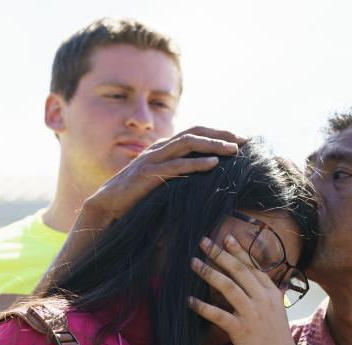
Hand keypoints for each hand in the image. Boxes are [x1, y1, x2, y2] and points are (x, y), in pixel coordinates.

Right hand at [81, 126, 246, 228]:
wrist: (109, 204)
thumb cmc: (137, 195)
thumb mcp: (162, 180)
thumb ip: (178, 172)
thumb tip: (205, 174)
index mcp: (164, 148)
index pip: (194, 133)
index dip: (217, 133)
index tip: (239, 140)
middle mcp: (159, 148)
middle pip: (194, 134)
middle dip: (220, 135)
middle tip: (243, 142)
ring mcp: (153, 160)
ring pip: (187, 145)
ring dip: (212, 146)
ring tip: (232, 152)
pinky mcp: (149, 175)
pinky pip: (176, 166)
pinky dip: (196, 164)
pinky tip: (213, 165)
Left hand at [189, 234, 308, 344]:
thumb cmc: (277, 344)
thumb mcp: (277, 316)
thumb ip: (269, 299)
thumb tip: (262, 288)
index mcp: (273, 295)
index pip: (254, 267)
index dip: (240, 251)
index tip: (227, 238)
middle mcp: (264, 301)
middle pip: (239, 270)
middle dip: (220, 254)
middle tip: (204, 241)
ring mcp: (253, 315)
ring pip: (228, 286)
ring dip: (208, 272)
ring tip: (193, 262)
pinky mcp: (241, 330)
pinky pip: (218, 314)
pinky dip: (202, 306)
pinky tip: (190, 300)